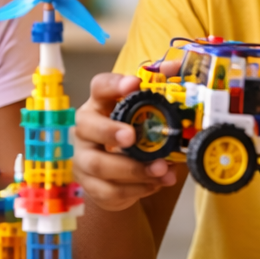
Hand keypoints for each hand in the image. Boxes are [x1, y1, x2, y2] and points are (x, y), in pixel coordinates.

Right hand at [74, 73, 178, 211]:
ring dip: (133, 169)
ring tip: (162, 169)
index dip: (114, 85)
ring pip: (100, 165)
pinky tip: (155, 184)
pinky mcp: (91, 185)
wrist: (117, 175)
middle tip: (132, 137)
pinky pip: (110, 190)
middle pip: (88, 127)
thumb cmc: (133, 136)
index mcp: (100, 104)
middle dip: (110, 132)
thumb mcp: (146, 114)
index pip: (100, 87)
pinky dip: (136, 189)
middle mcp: (86, 129)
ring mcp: (84, 158)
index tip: (133, 84)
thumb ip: (160, 90)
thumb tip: (176, 68)